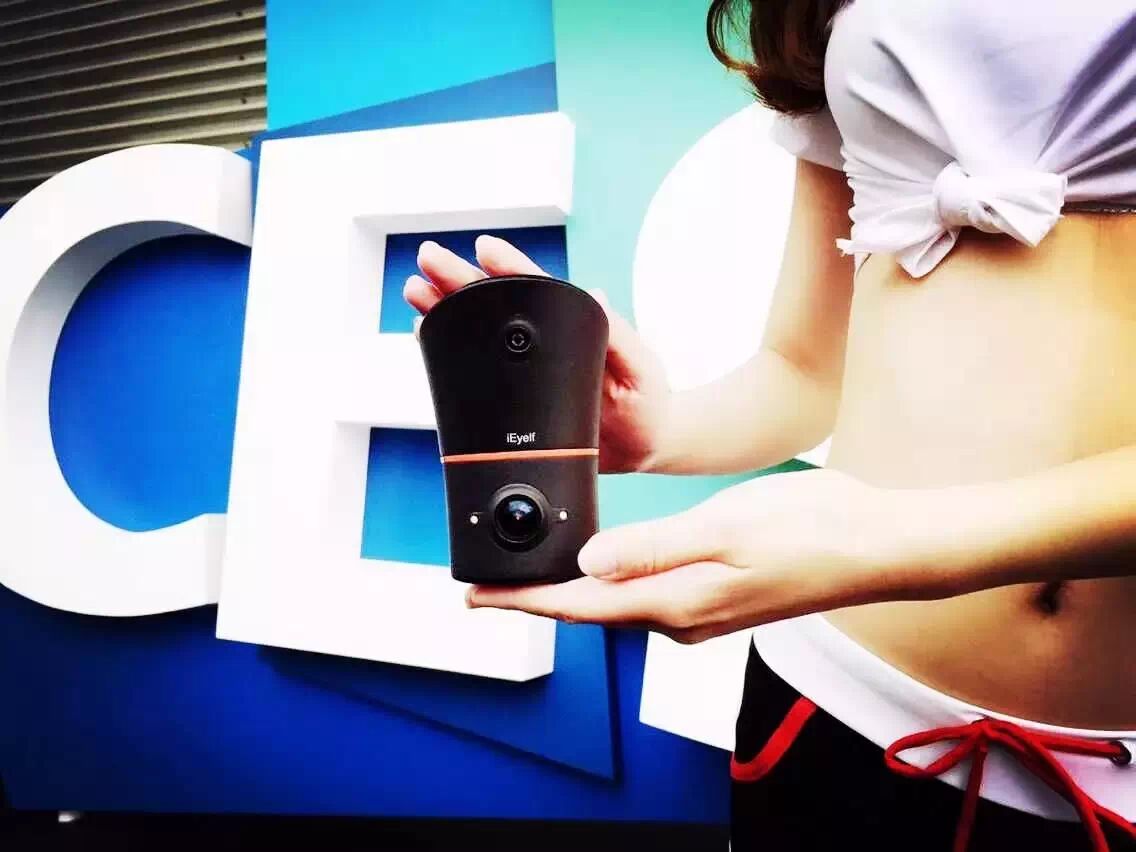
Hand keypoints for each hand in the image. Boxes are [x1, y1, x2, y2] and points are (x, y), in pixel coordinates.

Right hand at [403, 236, 673, 472]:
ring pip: (477, 333)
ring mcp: (526, 371)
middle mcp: (543, 344)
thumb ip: (619, 333)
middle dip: (459, 280)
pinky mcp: (516, 400)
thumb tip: (597, 294)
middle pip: (493, 304)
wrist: (645, 446)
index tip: (484, 249)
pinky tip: (426, 335)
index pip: (535, 289)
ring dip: (445, 310)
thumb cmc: (650, 400)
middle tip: (427, 259)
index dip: (509, 267)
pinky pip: (476, 373)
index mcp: (572, 326)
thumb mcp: (641, 364)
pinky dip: (448, 353)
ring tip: (416, 292)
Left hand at [468, 468, 917, 643]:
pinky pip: (644, 594)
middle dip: (537, 599)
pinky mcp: (714, 594)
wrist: (873, 543)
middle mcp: (681, 615)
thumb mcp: (723, 529)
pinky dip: (611, 581)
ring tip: (531, 572)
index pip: (579, 607)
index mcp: (676, 602)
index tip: (476, 596)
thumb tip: (587, 566)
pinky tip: (602, 564)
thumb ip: (650, 550)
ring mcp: (699, 608)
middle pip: (589, 611)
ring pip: (616, 603)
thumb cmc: (808, 532)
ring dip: (571, 590)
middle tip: (489, 584)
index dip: (523, 602)